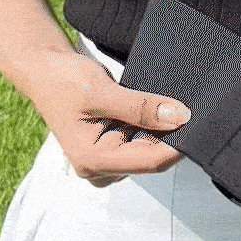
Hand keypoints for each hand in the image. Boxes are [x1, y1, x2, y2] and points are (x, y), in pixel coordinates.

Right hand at [28, 50, 190, 186]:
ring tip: (160, 104)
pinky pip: (144, 142)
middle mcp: (99, 169)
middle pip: (152, 158)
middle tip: (183, 106)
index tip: (197, 121)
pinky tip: (151, 110)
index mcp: (92, 160)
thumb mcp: (102, 90)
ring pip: (151, 150)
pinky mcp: (113, 152)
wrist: (44, 71)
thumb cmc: (63, 81)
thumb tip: (180, 117)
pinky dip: (152, 126)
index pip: (150, 161)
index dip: (178, 143)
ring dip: (161, 129)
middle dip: (169, 134)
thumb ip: (141, 107)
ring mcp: (107, 162)